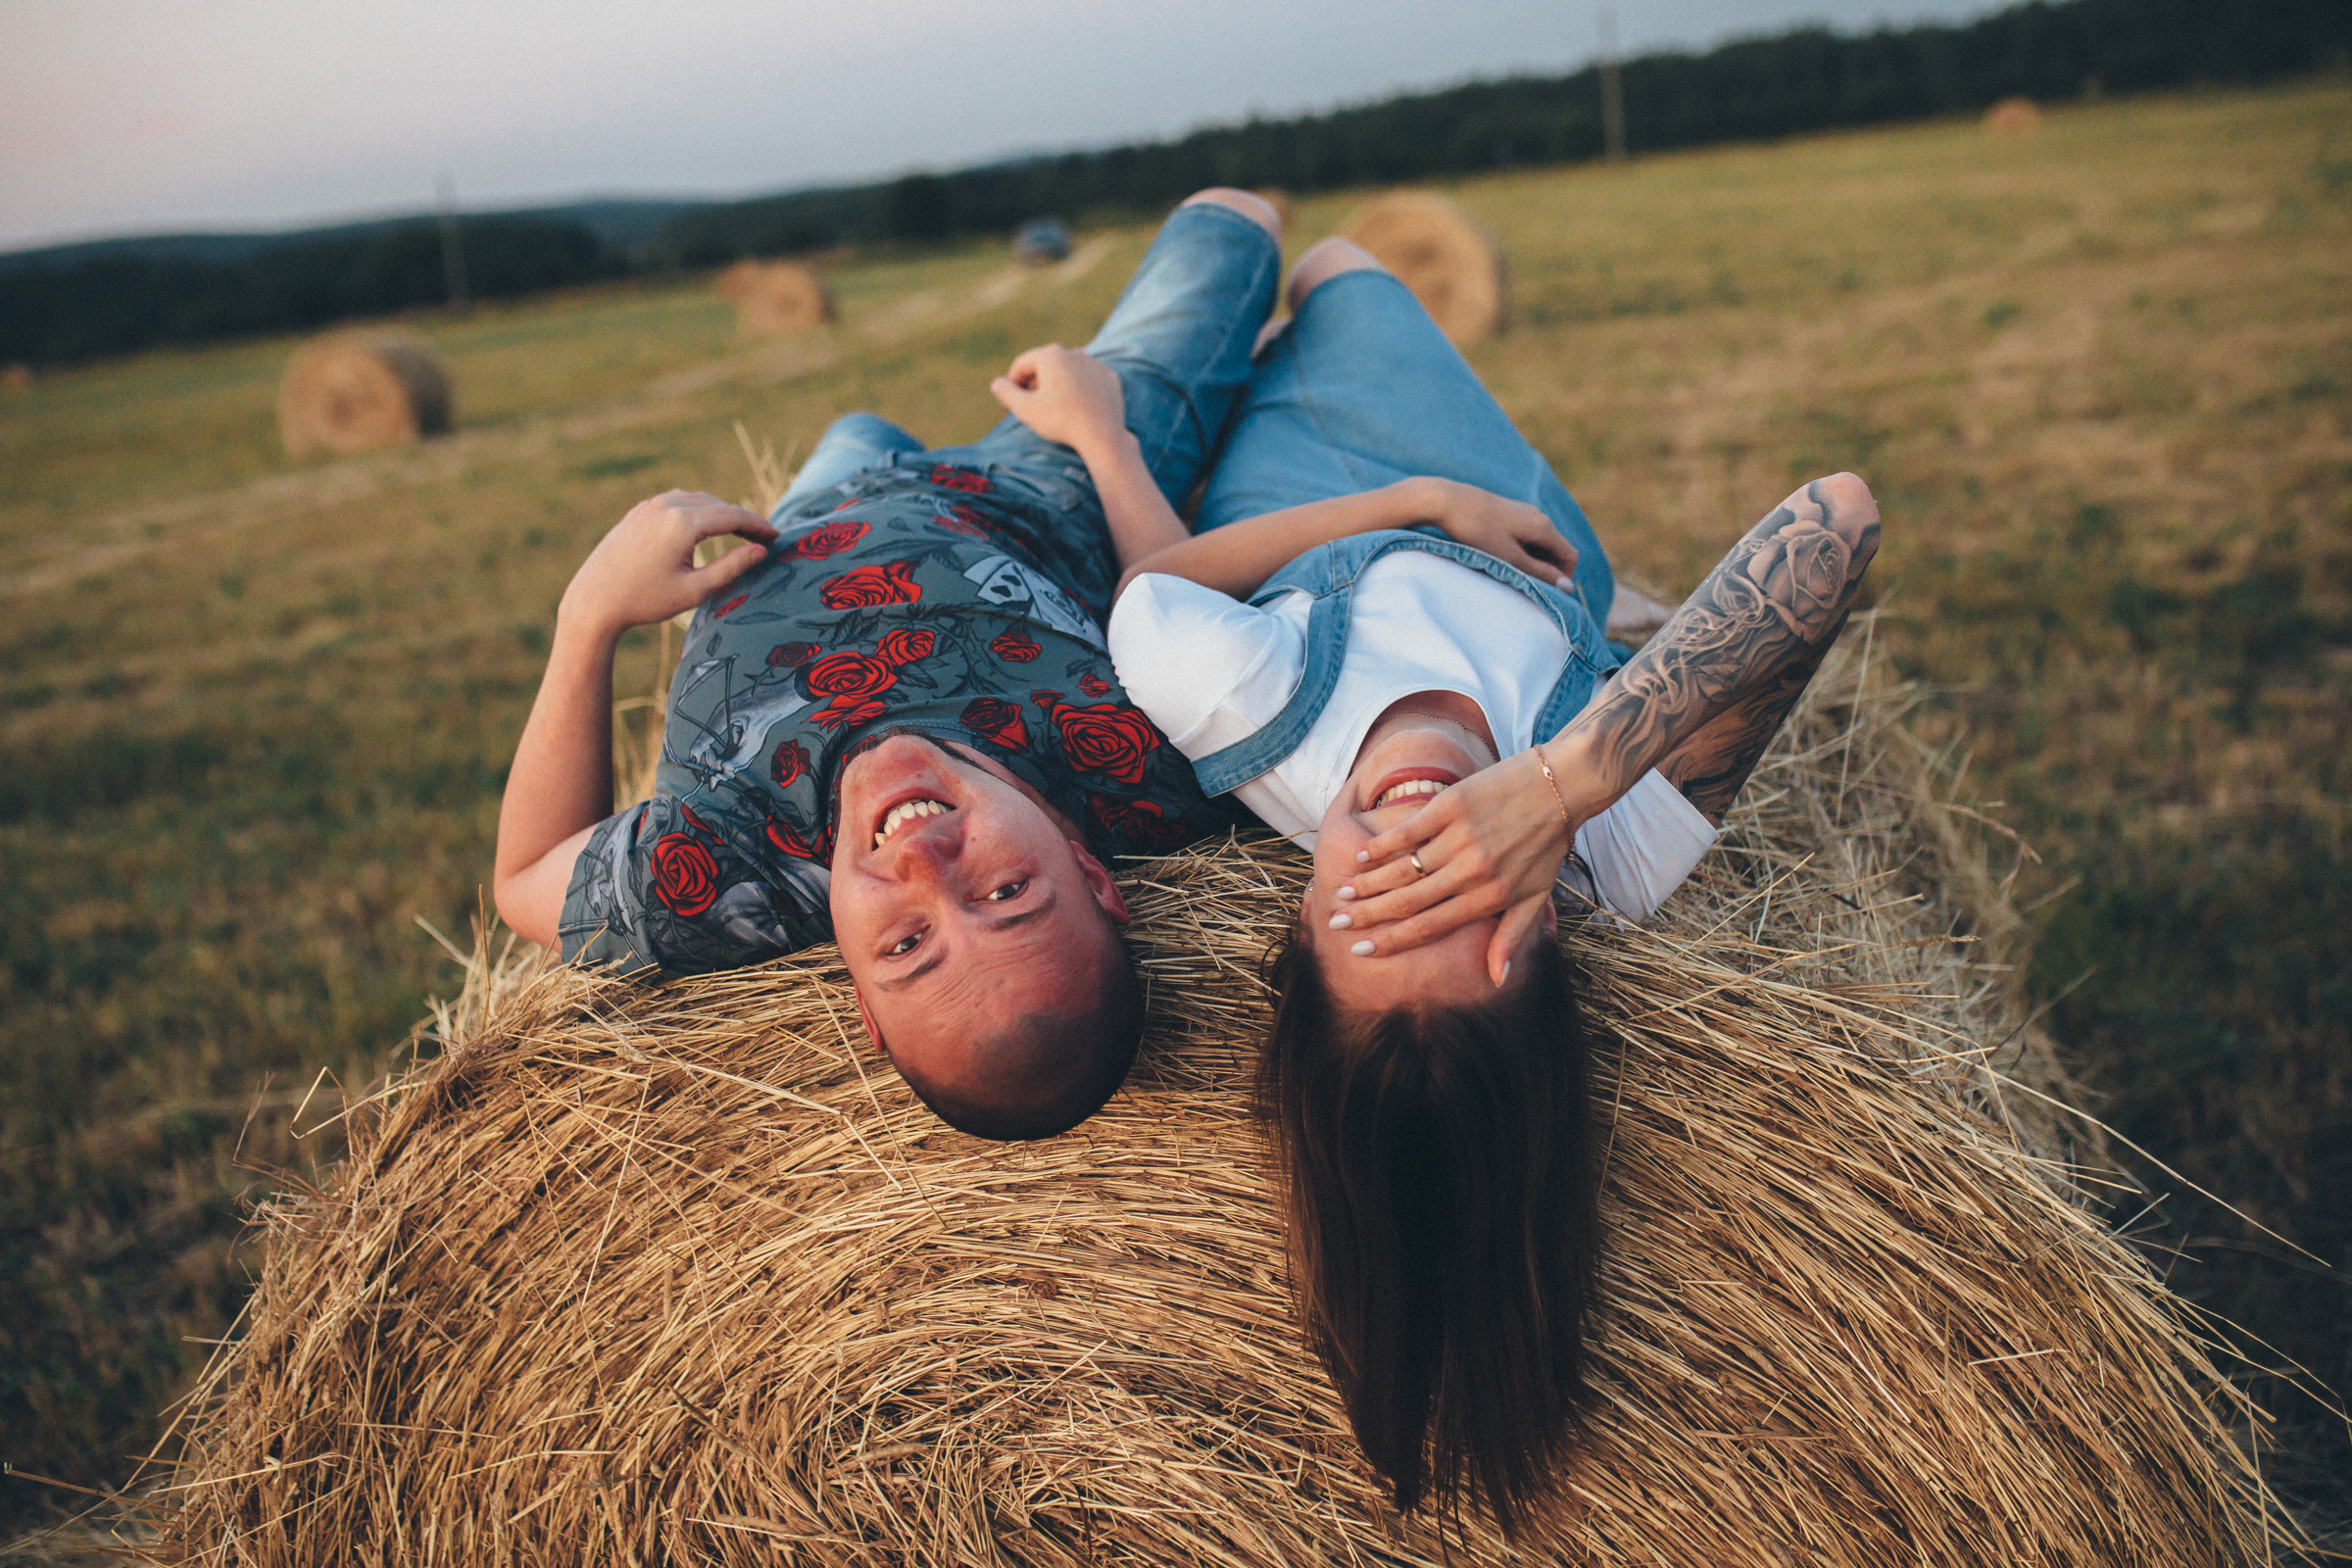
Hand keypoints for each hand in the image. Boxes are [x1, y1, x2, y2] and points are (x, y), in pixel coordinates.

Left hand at [557, 490, 777, 641]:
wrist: (594, 599)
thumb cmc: (645, 600)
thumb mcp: (695, 590)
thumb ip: (731, 568)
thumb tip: (761, 551)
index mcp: (683, 523)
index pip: (733, 516)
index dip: (759, 526)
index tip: (777, 537)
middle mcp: (667, 506)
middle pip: (717, 505)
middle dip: (742, 519)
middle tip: (762, 538)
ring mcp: (650, 505)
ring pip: (698, 501)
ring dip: (720, 513)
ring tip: (738, 533)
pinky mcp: (639, 511)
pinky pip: (677, 503)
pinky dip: (698, 512)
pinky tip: (704, 528)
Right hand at [990, 344, 1128, 455]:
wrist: (1102, 435)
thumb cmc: (1060, 421)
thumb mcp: (1025, 409)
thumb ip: (1006, 393)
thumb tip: (997, 383)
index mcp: (1050, 355)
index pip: (1021, 365)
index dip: (1012, 386)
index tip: (1009, 406)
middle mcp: (1074, 352)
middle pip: (1044, 367)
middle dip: (1034, 385)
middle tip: (1030, 409)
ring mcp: (1094, 364)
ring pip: (1067, 373)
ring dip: (1057, 387)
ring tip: (1053, 409)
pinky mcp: (1109, 378)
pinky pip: (1087, 382)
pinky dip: (1079, 391)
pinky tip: (1076, 408)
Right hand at [1334, 748, 1579, 983]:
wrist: (1563, 786)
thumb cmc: (1547, 846)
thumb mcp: (1535, 897)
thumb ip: (1510, 937)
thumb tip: (1495, 979)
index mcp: (1489, 898)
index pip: (1429, 926)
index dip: (1391, 940)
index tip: (1361, 950)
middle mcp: (1471, 872)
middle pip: (1408, 901)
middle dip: (1368, 915)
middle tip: (1338, 923)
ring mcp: (1460, 838)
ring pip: (1402, 868)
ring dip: (1368, 883)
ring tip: (1343, 894)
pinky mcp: (1453, 807)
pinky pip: (1408, 832)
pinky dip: (1382, 846)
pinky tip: (1361, 857)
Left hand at [1407, 477, 1580, 588]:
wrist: (1445, 501)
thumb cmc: (1477, 532)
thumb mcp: (1510, 559)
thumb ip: (1540, 573)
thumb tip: (1568, 587)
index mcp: (1544, 526)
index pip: (1570, 556)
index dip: (1563, 578)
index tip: (1544, 592)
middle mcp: (1538, 515)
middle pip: (1556, 549)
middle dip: (1546, 570)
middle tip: (1522, 585)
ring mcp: (1522, 511)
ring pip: (1539, 543)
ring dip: (1531, 561)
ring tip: (1506, 571)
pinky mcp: (1506, 511)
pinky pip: (1524, 535)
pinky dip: (1518, 550)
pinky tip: (1496, 556)